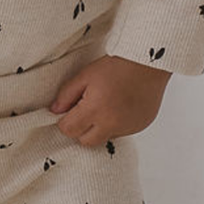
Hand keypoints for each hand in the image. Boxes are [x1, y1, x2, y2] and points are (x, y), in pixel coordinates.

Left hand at [50, 55, 169, 146]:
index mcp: (95, 110)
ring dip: (100, 127)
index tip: (69, 111)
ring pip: (104, 138)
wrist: (148, 62)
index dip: (65, 121)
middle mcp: (112, 124)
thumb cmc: (117, 66)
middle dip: (81, 129)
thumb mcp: (85, 76)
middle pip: (85, 141)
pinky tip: (120, 106)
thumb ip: (66, 95)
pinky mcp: (140, 126)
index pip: (69, 130)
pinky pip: (122, 132)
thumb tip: (55, 111)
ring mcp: (128, 127)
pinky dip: (117, 124)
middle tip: (86, 109)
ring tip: (106, 104)